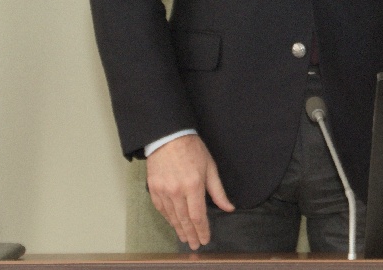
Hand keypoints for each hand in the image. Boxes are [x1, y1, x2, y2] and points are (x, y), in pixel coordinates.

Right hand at [145, 134, 234, 249]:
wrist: (168, 136)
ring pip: (172, 216)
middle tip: (195, 245)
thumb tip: (228, 208)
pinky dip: (168, 218)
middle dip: (191, 234)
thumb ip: (218, 191)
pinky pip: (161, 209)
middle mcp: (177, 191)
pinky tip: (173, 223)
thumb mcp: (210, 167)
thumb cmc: (192, 149)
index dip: (202, 230)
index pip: (198, 216)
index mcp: (193, 185)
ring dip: (179, 229)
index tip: (205, 239)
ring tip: (185, 238)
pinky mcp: (153, 188)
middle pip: (184, 220)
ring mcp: (163, 190)